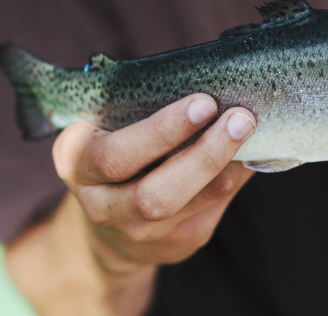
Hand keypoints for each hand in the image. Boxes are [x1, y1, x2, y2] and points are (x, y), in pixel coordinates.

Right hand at [52, 94, 255, 271]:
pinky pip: (213, 209)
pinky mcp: (176, 242)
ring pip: (189, 204)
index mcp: (77, 163)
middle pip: (154, 194)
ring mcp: (139, 231)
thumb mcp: (109, 129)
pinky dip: (235, 178)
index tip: (203, 103)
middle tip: (239, 119)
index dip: (162, 132)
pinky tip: (251, 154)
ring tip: (250, 131)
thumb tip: (213, 84)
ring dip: (226, 166)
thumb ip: (143, 111)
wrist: (108, 229)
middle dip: (204, 155)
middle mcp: (102, 206)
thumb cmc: (117, 155)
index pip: (114, 155)